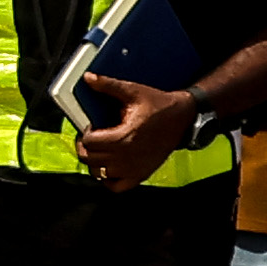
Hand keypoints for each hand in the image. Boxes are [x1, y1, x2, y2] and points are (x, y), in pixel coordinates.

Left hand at [71, 76, 197, 184]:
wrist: (182, 119)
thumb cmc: (159, 106)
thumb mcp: (133, 92)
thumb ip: (108, 86)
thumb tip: (89, 78)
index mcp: (124, 136)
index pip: (89, 142)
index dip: (85, 133)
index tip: (91, 126)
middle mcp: (127, 157)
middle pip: (90, 159)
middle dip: (85, 147)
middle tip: (90, 137)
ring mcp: (133, 169)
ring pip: (99, 174)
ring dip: (94, 162)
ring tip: (99, 150)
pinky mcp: (140, 175)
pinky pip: (116, 186)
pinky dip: (108, 179)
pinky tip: (109, 166)